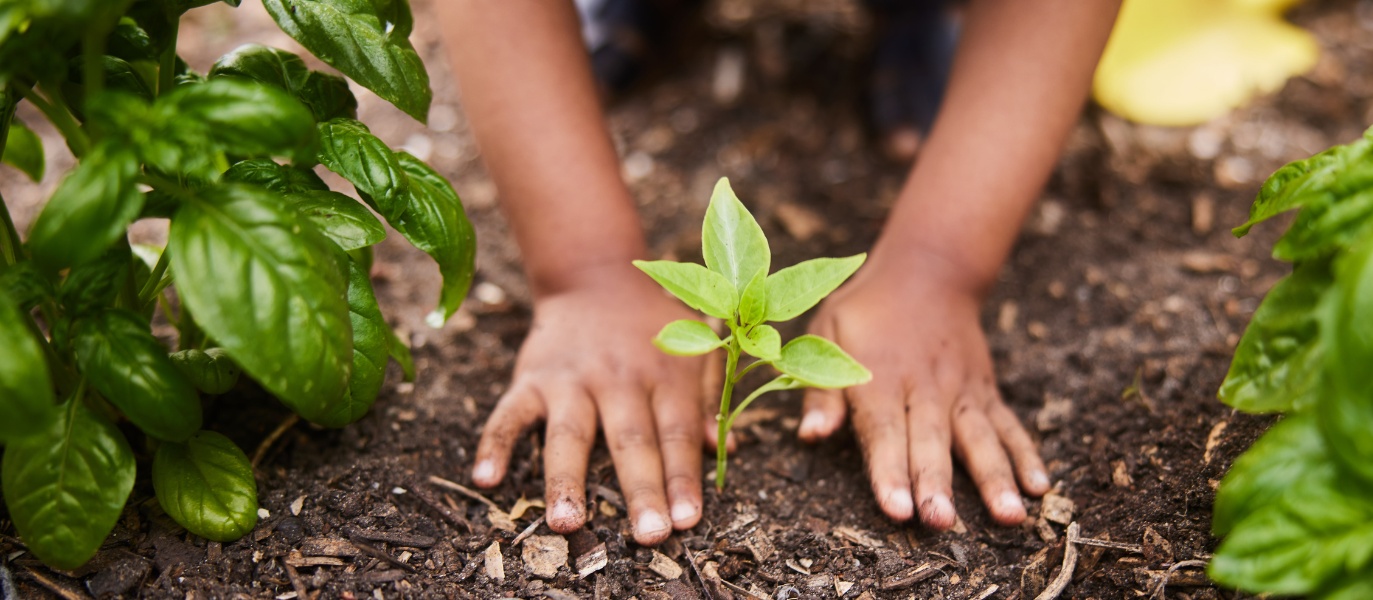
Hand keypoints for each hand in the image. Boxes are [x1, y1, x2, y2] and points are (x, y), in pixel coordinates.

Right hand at [470, 264, 710, 544]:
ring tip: (567, 524)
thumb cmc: (652, 325)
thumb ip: (709, 398)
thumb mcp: (692, 349)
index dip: (684, 477)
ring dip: (566, 480)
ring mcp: (571, 379)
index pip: (677, 433)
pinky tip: (485, 480)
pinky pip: (509, 414)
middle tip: (649, 536)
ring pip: (569, 434)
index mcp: (664, 375)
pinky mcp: (530, 377)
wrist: (595, 277)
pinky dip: (494, 444)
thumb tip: (725, 449)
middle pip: (630, 441)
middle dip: (640, 490)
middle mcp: (618, 378)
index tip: (688, 520)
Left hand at [797, 249, 1049, 528]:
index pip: (884, 432)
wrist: (928, 272)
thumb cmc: (866, 311)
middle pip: (932, 441)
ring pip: (979, 438)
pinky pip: (1008, 426)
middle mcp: (925, 388)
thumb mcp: (827, 335)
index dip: (890, 471)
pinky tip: (1040, 488)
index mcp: (880, 379)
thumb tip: (810, 435)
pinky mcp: (985, 392)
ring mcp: (961, 391)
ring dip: (995, 478)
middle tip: (940, 522)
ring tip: (1011, 517)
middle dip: (937, 484)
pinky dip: (1026, 454)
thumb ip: (821, 390)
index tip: (897, 510)